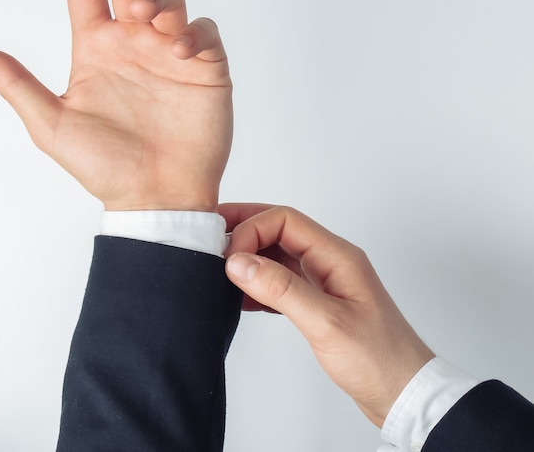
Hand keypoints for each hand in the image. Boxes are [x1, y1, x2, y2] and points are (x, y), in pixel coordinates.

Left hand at [0, 0, 231, 211]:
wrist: (156, 197)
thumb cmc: (106, 168)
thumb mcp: (53, 126)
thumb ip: (17, 86)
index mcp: (98, 52)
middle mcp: (134, 47)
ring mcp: (171, 55)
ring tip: (146, 15)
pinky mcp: (205, 69)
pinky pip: (204, 32)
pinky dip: (194, 30)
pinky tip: (177, 48)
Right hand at [221, 203, 434, 426]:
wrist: (402, 393)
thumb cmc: (379, 359)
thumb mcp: (327, 322)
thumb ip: (282, 289)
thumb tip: (239, 262)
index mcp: (336, 255)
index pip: (285, 220)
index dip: (252, 228)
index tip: (229, 254)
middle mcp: (328, 261)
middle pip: (279, 229)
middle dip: (245, 230)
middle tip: (211, 238)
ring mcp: (321, 280)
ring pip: (277, 254)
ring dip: (248, 257)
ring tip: (218, 266)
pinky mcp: (316, 301)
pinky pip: (279, 280)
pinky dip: (256, 284)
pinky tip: (239, 296)